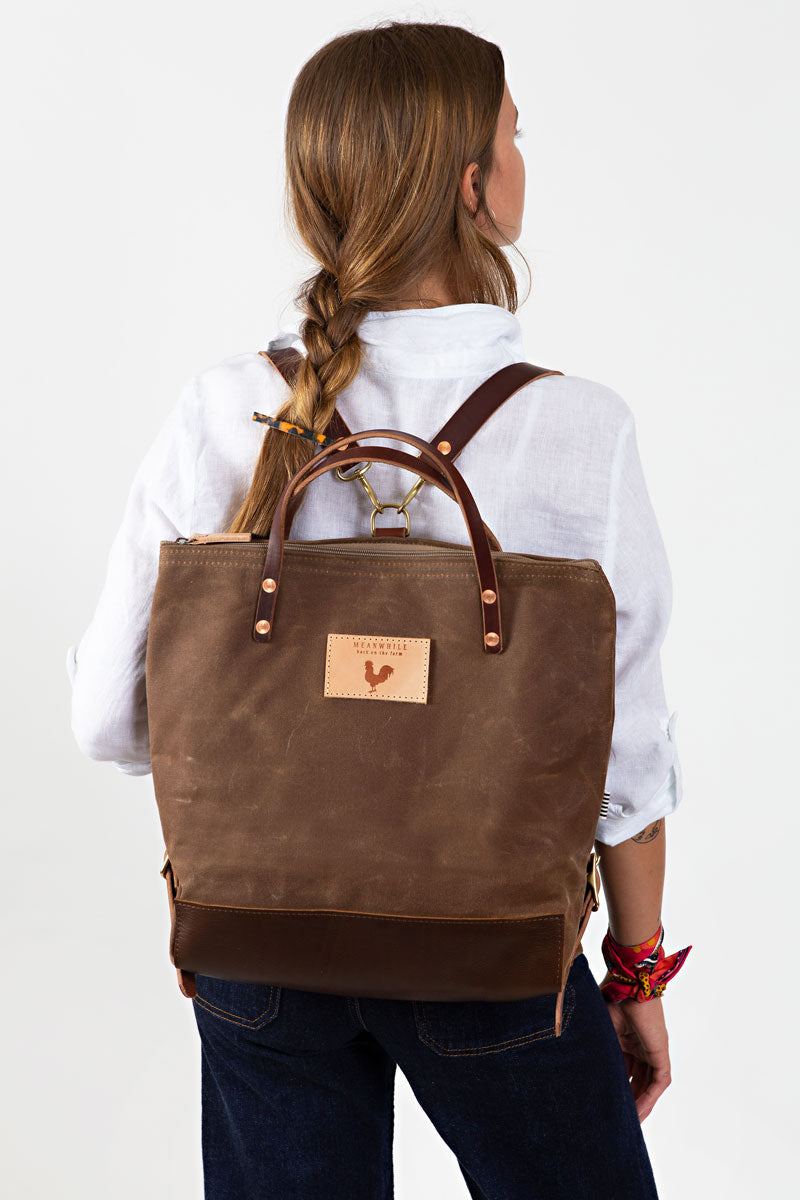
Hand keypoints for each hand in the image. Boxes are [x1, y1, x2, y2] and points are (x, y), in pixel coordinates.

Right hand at [599, 971, 671, 1121]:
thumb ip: (593, 1044)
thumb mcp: (598, 1028)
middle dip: (629, 1099)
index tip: (604, 1101)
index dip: (616, 1086)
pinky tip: (639, 1111)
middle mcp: (640, 1046)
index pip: (623, 1069)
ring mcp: (651, 1049)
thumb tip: (566, 1057)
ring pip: (649, 1084)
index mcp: (625, 1038)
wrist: (626, 982)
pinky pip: (659, 1081)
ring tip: (629, 1121)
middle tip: (618, 1118)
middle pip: (637, 1079)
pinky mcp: (660, 1051)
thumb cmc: (610, 996)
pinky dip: (650, 1097)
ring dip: (641, 1103)